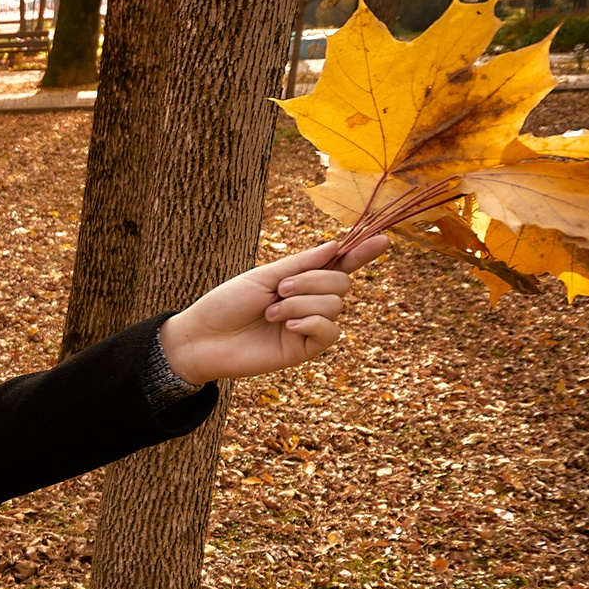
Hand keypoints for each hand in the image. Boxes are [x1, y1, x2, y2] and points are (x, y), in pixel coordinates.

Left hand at [157, 236, 388, 385]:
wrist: (204, 337)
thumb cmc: (227, 303)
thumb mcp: (265, 276)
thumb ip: (302, 264)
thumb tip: (337, 246)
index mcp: (301, 280)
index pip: (339, 265)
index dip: (362, 252)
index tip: (384, 239)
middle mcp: (310, 303)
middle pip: (343, 284)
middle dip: (313, 281)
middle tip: (279, 290)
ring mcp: (309, 326)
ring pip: (335, 305)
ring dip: (301, 303)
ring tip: (270, 312)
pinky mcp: (305, 349)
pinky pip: (330, 332)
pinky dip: (310, 321)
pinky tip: (287, 325)